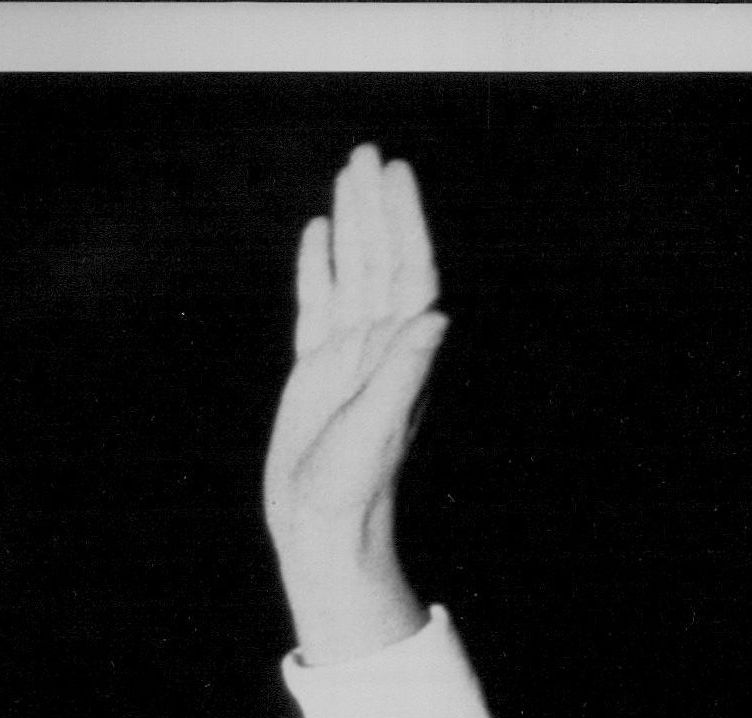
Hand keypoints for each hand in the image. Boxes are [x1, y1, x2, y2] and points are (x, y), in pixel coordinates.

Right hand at [263, 144, 444, 662]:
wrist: (324, 530)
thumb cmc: (352, 491)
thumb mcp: (377, 430)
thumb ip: (404, 373)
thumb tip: (436, 317)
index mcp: (399, 356)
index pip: (407, 272)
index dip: (405, 223)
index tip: (396, 175)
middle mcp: (378, 349)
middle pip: (380, 261)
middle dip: (377, 207)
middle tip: (370, 153)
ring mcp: (346, 358)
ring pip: (350, 274)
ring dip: (351, 224)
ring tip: (348, 174)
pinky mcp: (315, 373)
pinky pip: (317, 305)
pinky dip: (317, 266)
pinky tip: (317, 233)